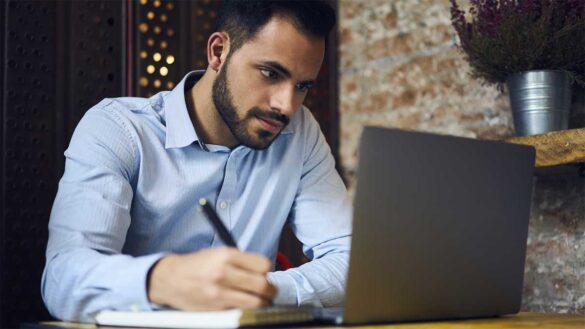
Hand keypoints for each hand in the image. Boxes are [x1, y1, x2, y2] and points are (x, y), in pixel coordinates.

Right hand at [147, 248, 276, 309]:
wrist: (170, 279)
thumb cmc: (196, 265)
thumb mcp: (218, 253)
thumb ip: (240, 260)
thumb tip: (263, 271)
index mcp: (226, 255)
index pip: (263, 265)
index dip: (267, 270)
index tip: (265, 273)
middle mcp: (224, 272)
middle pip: (263, 285)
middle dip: (270, 289)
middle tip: (270, 290)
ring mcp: (220, 292)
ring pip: (256, 301)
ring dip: (262, 301)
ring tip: (260, 299)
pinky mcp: (216, 307)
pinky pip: (241, 309)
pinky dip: (245, 307)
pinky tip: (242, 302)